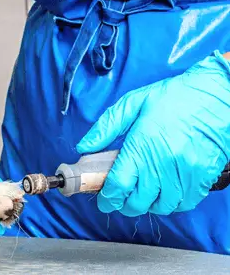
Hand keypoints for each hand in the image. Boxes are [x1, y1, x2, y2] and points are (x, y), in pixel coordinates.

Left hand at [76, 51, 229, 216]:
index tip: (102, 200)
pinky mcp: (203, 178)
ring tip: (141, 192)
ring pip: (161, 207)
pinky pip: (184, 203)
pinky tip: (164, 190)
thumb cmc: (174, 97)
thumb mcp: (132, 103)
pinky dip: (171, 203)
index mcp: (142, 146)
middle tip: (119, 196)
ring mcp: (186, 174)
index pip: (119, 186)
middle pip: (138, 202)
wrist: (216, 96)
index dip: (107, 199)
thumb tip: (85, 147)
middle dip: (124, 204)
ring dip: (148, 205)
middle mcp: (164, 165)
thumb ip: (105, 127)